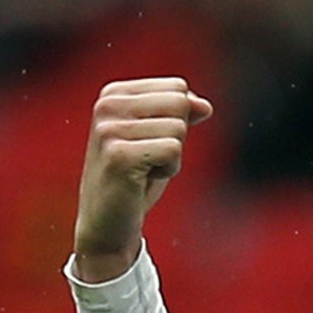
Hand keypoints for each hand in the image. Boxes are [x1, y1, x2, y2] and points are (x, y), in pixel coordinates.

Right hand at [74, 78, 212, 281]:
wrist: (108, 224)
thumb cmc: (136, 180)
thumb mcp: (160, 140)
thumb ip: (181, 116)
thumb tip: (205, 105)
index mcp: (114, 94)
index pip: (178, 88)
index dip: (178, 121)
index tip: (151, 143)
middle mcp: (107, 105)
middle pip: (180, 103)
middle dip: (177, 137)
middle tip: (150, 159)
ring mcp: (110, 128)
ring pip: (178, 129)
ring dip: (172, 158)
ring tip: (144, 171)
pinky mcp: (119, 154)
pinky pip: (173, 150)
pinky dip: (168, 170)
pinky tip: (143, 181)